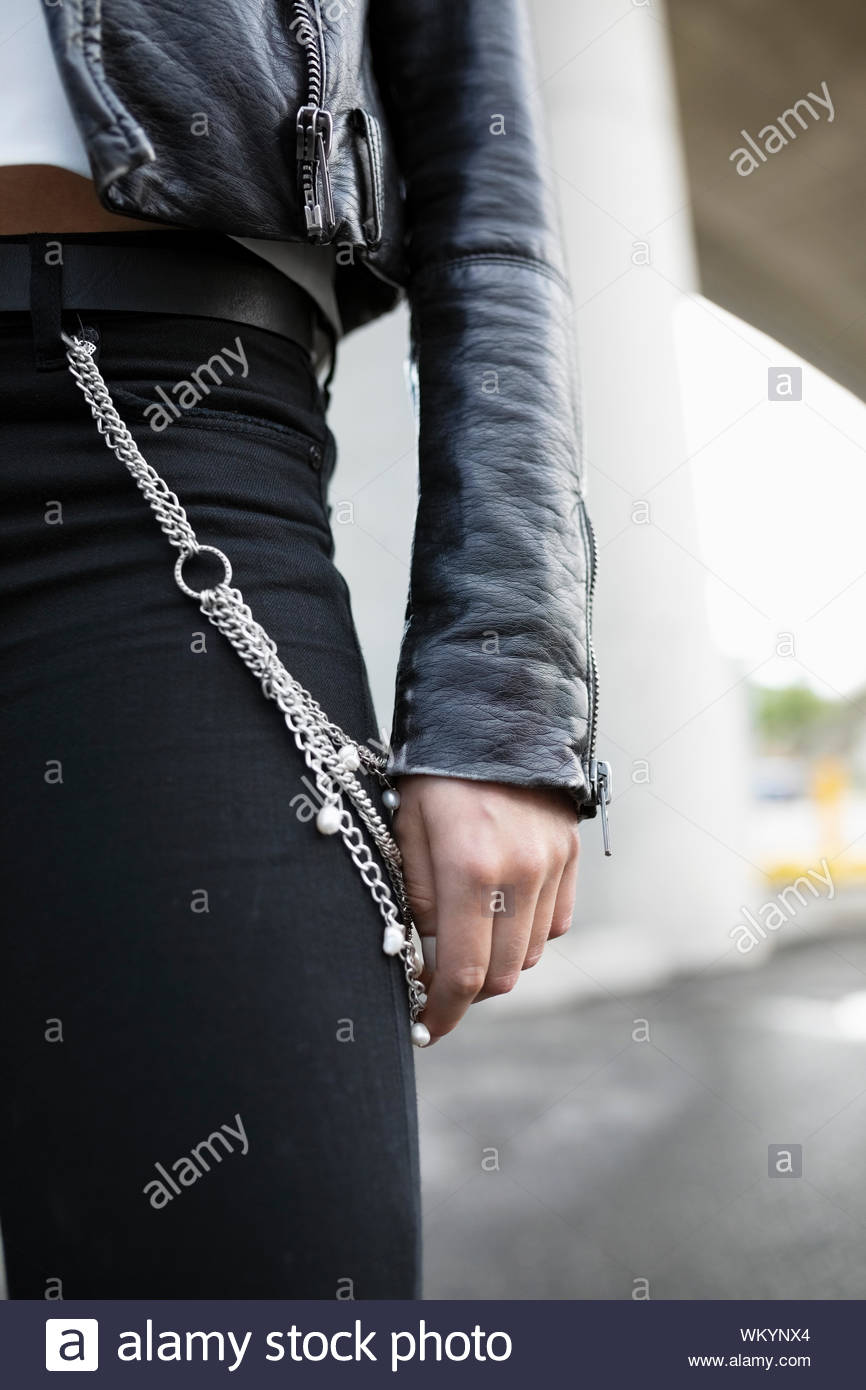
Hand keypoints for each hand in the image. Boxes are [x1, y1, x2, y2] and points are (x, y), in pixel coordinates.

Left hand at [392, 775, 579, 1043]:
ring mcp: (552, 867)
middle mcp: (520, 874)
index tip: (424, 1028)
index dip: (442, 1011)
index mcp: (471, 868)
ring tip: (464, 941)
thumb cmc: (436, 769)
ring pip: (529, 953)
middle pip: (502, 975)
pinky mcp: (570, 858)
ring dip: (497, 961)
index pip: (463, 973)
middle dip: (467, 992)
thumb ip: (414, 895)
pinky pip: (554, 923)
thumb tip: (422, 952)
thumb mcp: (405, 826)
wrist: (497, 712)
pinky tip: (499, 912)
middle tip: (435, 986)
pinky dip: (526, 933)